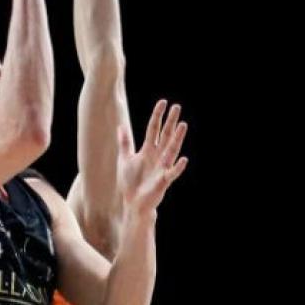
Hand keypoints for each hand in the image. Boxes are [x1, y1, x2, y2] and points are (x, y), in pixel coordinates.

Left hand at [117, 100, 188, 216]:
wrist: (133, 202)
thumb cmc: (130, 181)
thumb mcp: (125, 159)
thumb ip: (124, 143)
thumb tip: (120, 126)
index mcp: (148, 151)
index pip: (153, 129)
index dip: (157, 116)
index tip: (163, 102)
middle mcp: (157, 157)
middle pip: (165, 136)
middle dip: (170, 122)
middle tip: (177, 107)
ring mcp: (161, 168)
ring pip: (171, 150)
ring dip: (177, 138)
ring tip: (183, 125)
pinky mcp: (163, 181)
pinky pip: (172, 173)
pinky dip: (178, 167)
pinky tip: (184, 159)